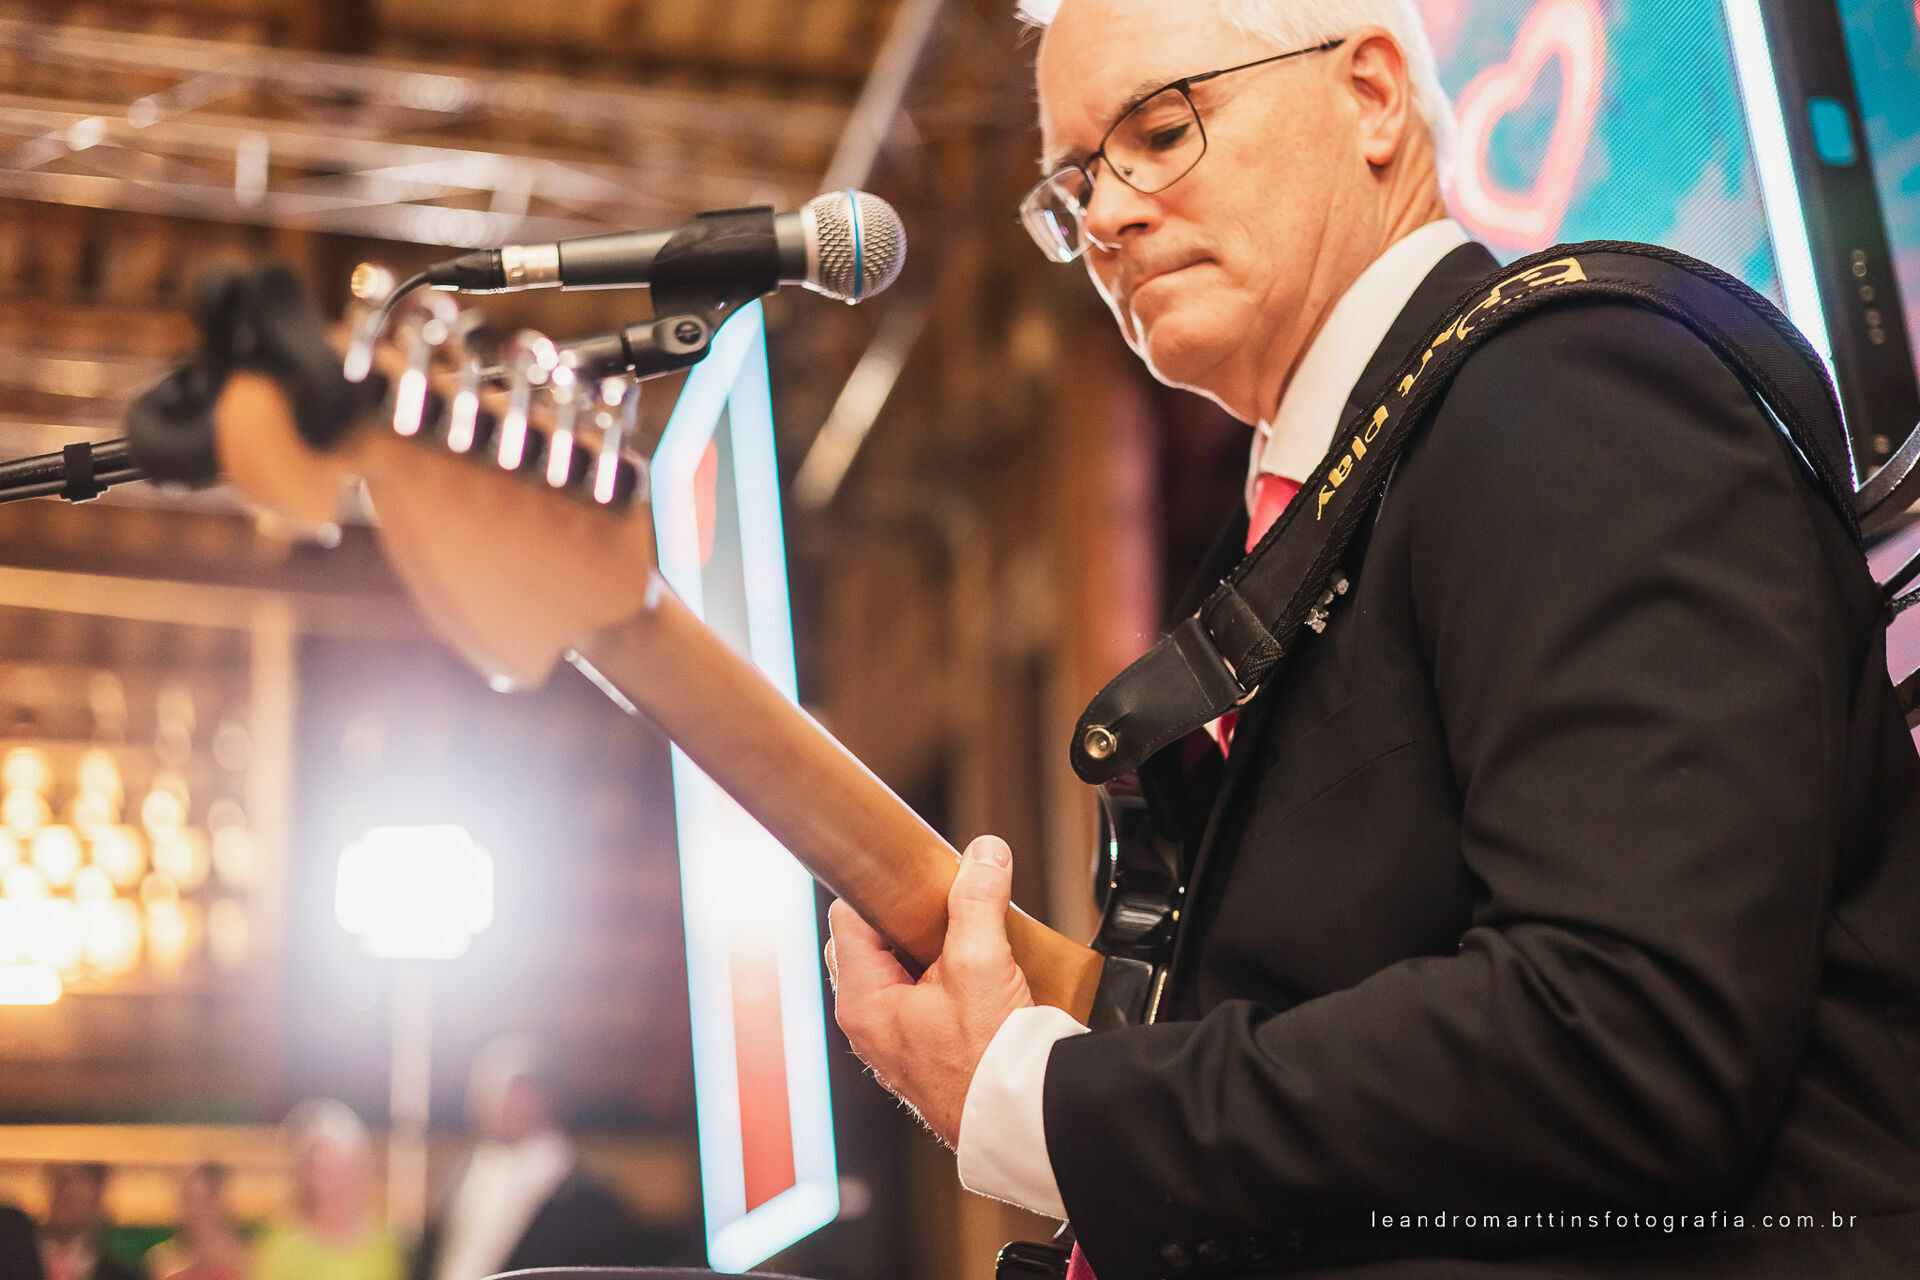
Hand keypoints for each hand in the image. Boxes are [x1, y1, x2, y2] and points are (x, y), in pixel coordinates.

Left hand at [825, 835, 1034, 1145]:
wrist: (1021, 1122)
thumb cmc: (989, 1062)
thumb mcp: (982, 964)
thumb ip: (978, 900)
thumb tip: (983, 854)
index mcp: (862, 1001)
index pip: (848, 916)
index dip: (882, 888)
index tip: (915, 874)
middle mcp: (868, 1026)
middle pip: (869, 942)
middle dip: (906, 917)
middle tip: (944, 905)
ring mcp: (894, 1044)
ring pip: (896, 971)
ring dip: (928, 949)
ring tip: (967, 939)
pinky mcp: (922, 1055)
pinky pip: (918, 1001)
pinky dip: (941, 979)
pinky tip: (977, 976)